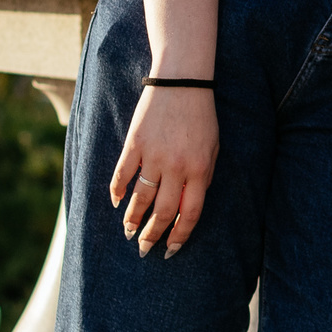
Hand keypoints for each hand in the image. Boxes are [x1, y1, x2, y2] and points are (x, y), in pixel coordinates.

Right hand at [110, 85, 217, 257]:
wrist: (182, 81)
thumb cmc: (201, 115)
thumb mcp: (213, 147)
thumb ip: (204, 177)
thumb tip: (188, 204)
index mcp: (200, 169)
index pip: (189, 213)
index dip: (179, 236)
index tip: (170, 250)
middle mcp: (177, 166)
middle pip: (163, 211)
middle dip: (152, 235)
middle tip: (144, 249)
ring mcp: (154, 155)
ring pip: (140, 198)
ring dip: (133, 219)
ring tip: (128, 232)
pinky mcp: (135, 143)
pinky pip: (123, 174)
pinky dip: (117, 191)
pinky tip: (117, 203)